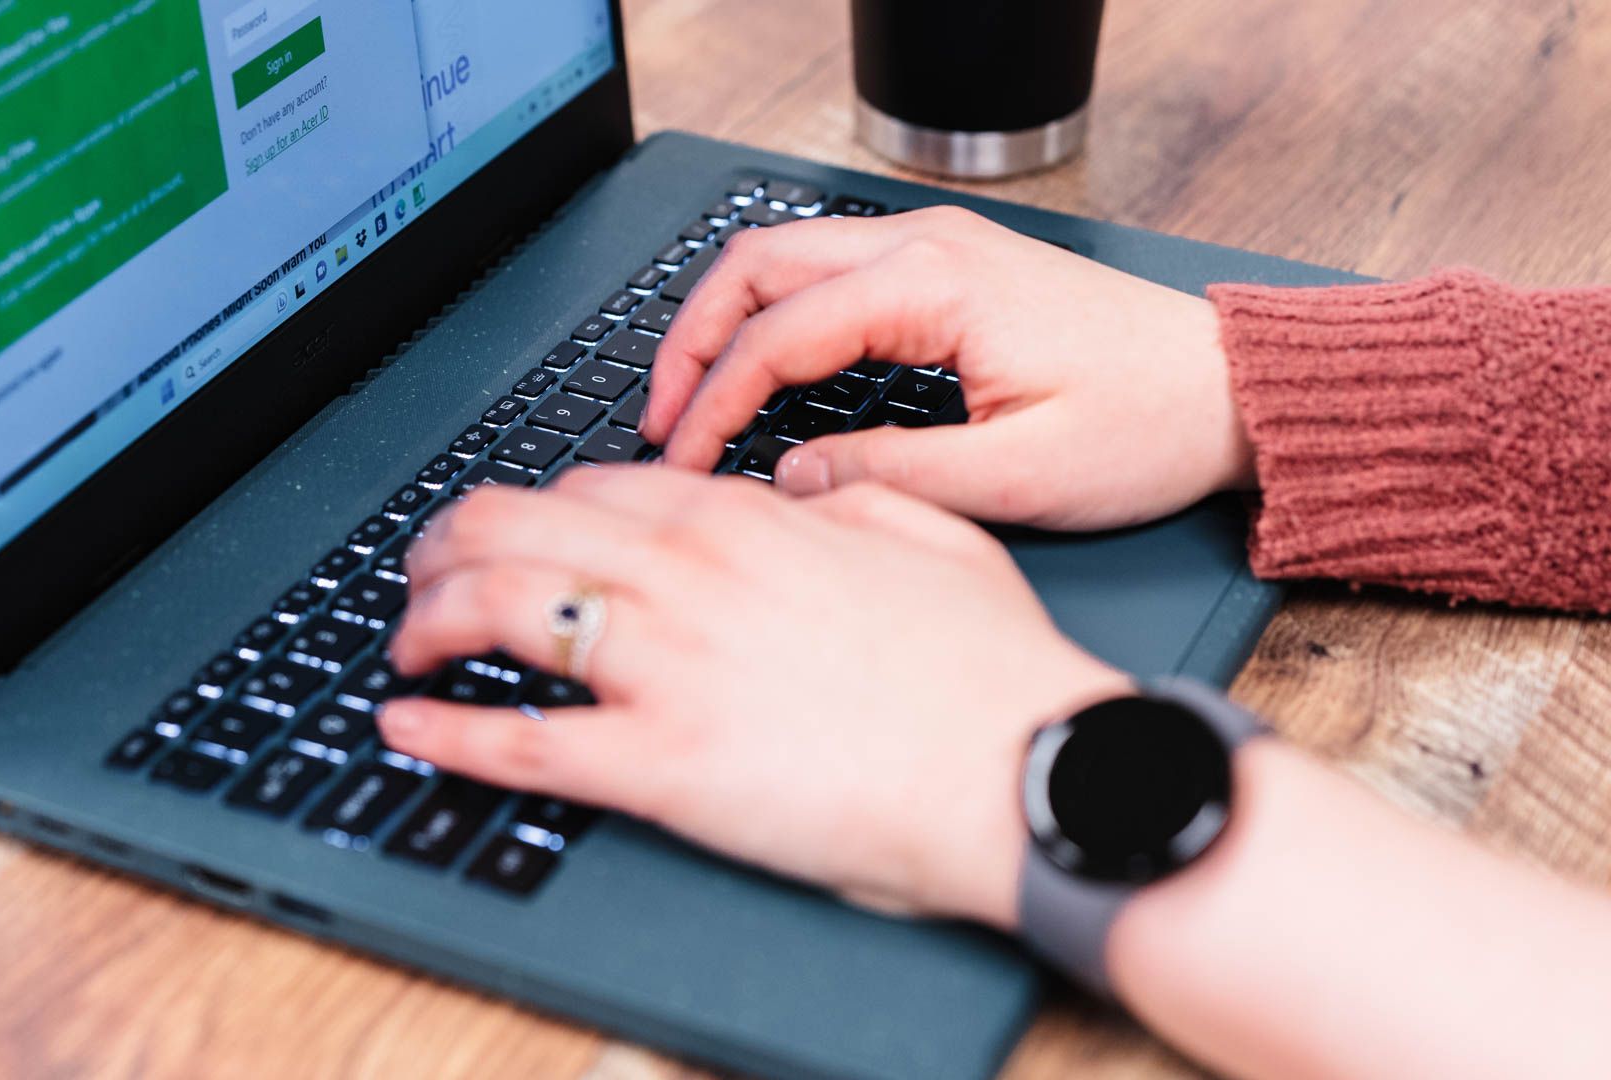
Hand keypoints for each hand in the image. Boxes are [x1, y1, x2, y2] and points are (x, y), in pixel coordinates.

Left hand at [379, 467, 1129, 926]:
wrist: (1028, 770)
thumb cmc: (991, 672)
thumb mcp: (928, 539)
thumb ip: (846, 499)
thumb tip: (797, 488)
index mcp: (747, 520)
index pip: (595, 487)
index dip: (536, 507)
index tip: (518, 529)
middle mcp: (689, 574)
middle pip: (518, 528)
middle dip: (448, 545)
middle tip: (425, 570)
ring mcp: (668, 665)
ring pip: (502, 608)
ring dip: (430, 617)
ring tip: (404, 637)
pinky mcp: (662, 764)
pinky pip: (524, 741)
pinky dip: (448, 731)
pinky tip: (403, 726)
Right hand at [642, 207, 1252, 530]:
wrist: (1230, 391)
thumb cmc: (1148, 426)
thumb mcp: (1019, 476)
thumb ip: (890, 476)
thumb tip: (790, 478)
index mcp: (934, 285)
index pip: (777, 335)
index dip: (712, 403)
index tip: (682, 464)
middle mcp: (926, 246)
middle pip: (757, 265)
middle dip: (691, 343)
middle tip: (658, 422)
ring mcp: (937, 247)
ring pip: (786, 258)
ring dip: (727, 323)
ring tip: (693, 400)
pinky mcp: (948, 268)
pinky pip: (828, 274)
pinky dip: (775, 318)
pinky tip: (762, 375)